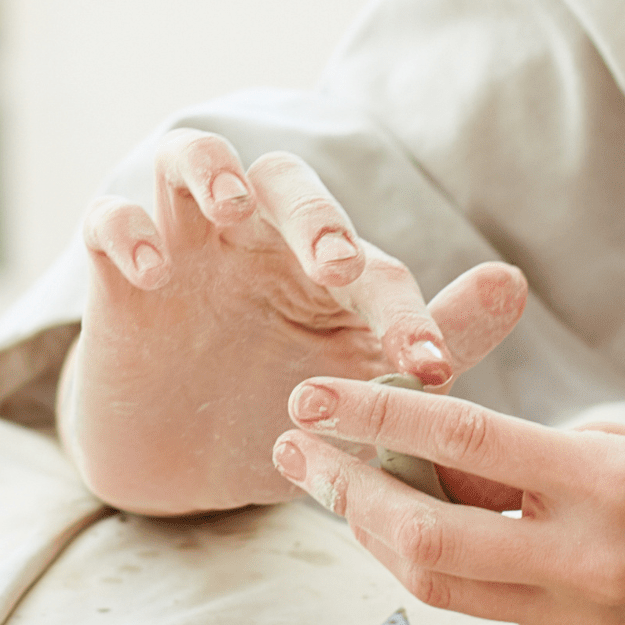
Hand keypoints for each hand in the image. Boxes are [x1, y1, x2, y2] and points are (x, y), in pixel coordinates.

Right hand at [55, 129, 526, 515]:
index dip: (404, 312)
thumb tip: (514, 282)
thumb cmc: (279, 416)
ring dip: (213, 169)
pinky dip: (129, 229)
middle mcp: (257, 239)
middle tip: (333, 268)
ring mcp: (185, 246)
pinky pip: (110, 218)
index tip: (427, 368)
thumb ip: (436, 340)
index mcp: (322, 269)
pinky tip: (153, 275)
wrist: (182, 469)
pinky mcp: (116, 273)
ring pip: (192, 156)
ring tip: (229, 208)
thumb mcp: (358, 396)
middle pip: (286, 178)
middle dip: (314, 214)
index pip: (371, 265)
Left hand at [272, 376, 624, 624]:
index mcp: (604, 484)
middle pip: (420, 535)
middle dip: (342, 489)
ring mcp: (579, 621)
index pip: (460, 439)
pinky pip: (492, 605)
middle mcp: (584, 562)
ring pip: (438, 583)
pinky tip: (442, 529)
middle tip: (292, 450)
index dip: (373, 414)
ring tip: (336, 486)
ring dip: (376, 533)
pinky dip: (457, 565)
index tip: (308, 397)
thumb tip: (428, 459)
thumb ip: (526, 456)